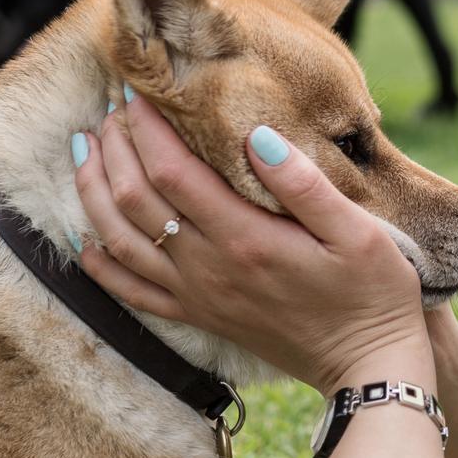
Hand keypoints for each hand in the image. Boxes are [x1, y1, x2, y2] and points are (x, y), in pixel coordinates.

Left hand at [72, 94, 433, 394]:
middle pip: (135, 199)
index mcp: (245, 239)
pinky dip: (99, 262)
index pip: (174, 171)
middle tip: (109, 109)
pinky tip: (85, 236)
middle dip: (115, 147)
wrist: (367, 367)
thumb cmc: (374, 293)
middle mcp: (209, 269)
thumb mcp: (358, 231)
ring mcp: (199, 297)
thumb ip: (304, 184)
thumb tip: (257, 134)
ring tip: (83, 149)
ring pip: (119, 240)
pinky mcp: (200, 317)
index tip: (139, 91)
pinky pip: (131, 292)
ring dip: (93, 192)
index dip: (148, 127)